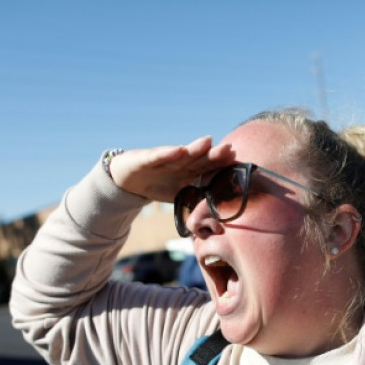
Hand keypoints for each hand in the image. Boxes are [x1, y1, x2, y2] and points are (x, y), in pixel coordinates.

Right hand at [106, 136, 236, 202]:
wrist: (127, 180)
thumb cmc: (158, 185)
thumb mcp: (179, 196)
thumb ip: (196, 202)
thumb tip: (218, 223)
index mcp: (189, 170)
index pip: (208, 166)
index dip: (222, 164)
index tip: (237, 160)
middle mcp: (179, 161)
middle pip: (199, 158)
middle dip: (214, 154)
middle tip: (229, 148)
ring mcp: (164, 158)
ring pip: (182, 154)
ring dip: (194, 148)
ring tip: (208, 142)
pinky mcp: (146, 158)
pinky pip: (158, 156)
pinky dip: (168, 153)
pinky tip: (179, 151)